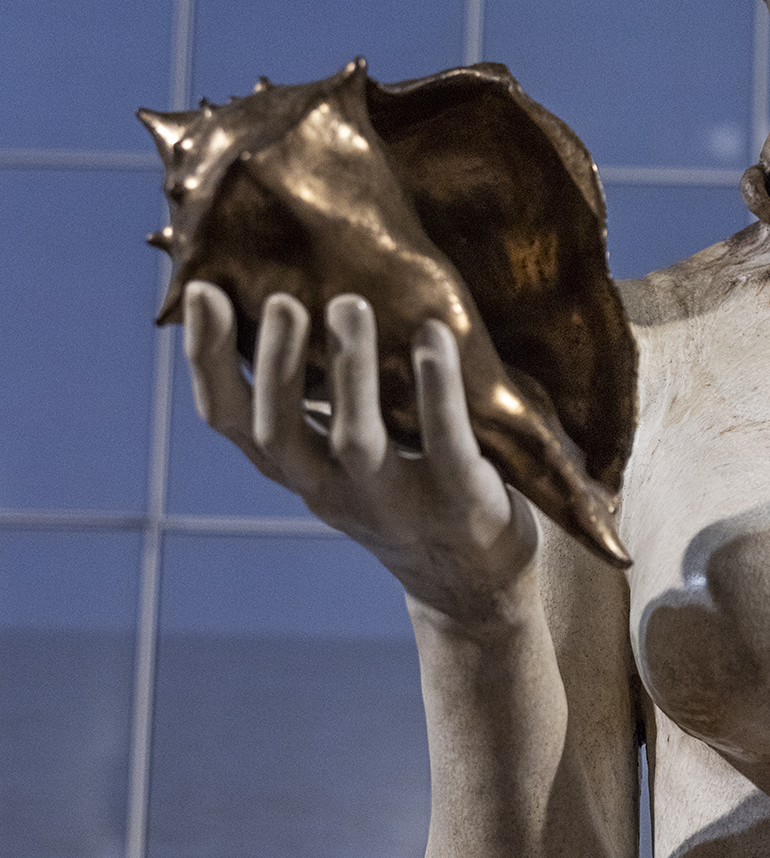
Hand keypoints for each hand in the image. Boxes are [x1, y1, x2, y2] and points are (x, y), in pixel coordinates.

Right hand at [183, 281, 538, 621]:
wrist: (477, 574)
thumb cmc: (405, 477)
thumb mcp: (345, 441)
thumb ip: (317, 387)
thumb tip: (283, 282)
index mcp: (298, 468)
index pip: (230, 421)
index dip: (208, 362)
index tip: (205, 292)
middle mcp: (333, 491)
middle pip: (279, 436)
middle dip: (275, 368)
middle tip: (282, 300)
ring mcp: (397, 503)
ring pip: (356, 441)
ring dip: (350, 373)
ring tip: (349, 304)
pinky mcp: (462, 502)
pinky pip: (446, 444)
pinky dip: (438, 388)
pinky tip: (434, 334)